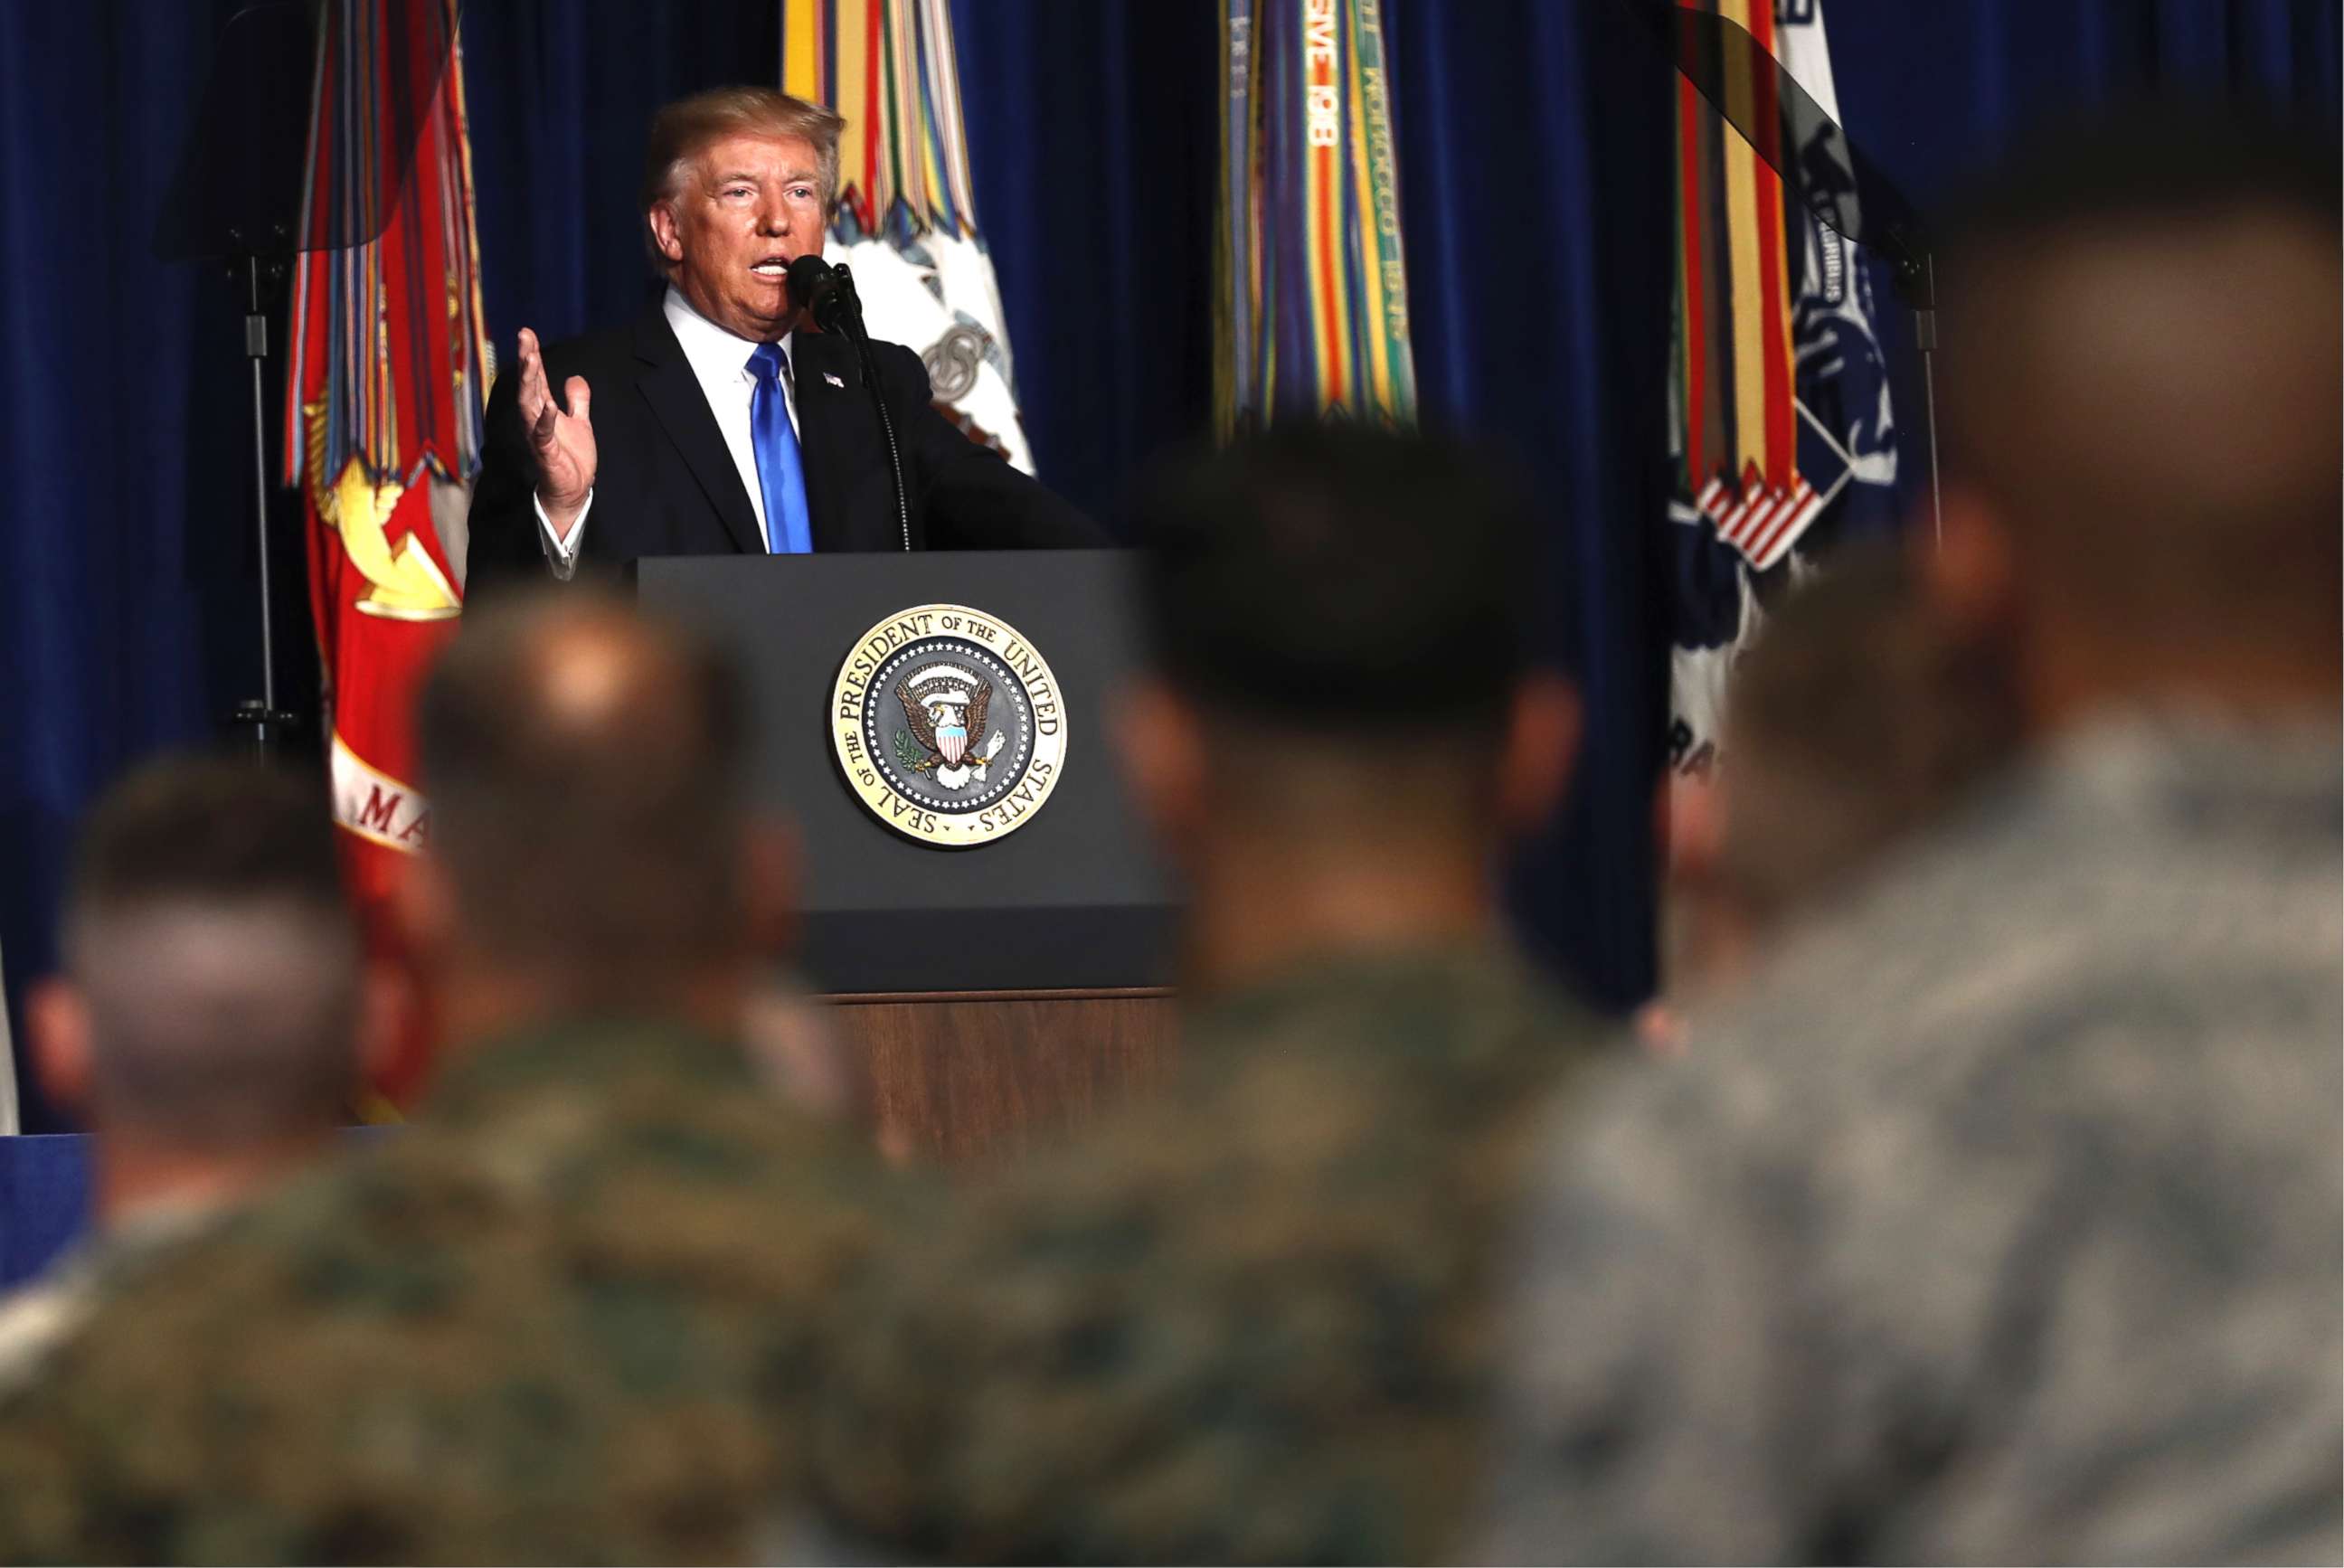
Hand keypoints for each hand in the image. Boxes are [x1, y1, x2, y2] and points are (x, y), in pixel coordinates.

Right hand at [515, 327, 596, 537]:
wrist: (573, 490)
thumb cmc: (571, 458)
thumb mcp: (580, 423)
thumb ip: (577, 400)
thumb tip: (576, 377)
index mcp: (544, 410)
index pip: (537, 378)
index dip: (532, 354)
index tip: (527, 332)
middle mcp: (536, 419)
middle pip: (529, 385)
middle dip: (527, 360)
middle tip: (524, 336)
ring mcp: (539, 436)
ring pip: (529, 405)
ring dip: (530, 383)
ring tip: (531, 360)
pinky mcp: (546, 453)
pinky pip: (542, 435)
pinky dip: (545, 420)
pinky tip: (549, 405)